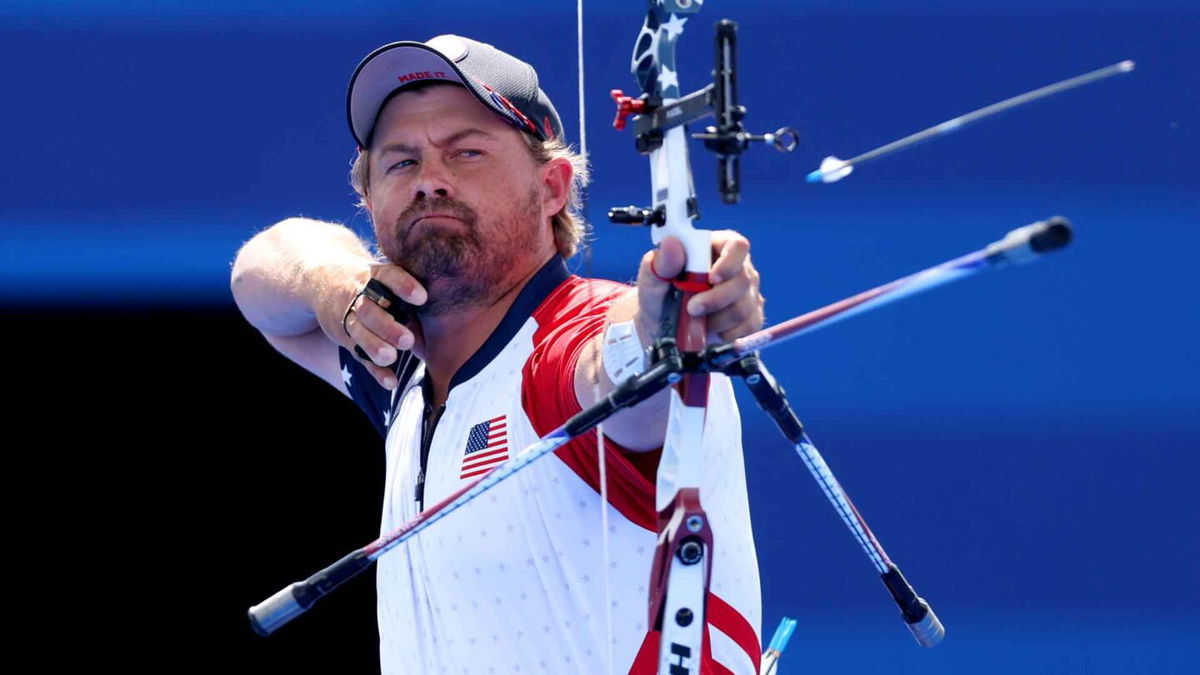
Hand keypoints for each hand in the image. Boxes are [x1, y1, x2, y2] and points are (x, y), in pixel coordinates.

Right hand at [325, 262, 426, 388]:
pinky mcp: (345, 338)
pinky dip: (375, 370)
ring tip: (392, 357)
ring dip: (375, 346)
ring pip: (358, 332)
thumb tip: (441, 335)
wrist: (324, 280)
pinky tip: (391, 382)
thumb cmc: (374, 284)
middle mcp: (359, 296)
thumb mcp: (387, 282)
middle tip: (407, 340)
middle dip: (387, 326)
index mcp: (374, 276)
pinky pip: (359, 355)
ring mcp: (349, 317)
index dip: (403, 286)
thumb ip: (411, 304)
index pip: (387, 276)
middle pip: (369, 310)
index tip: (422, 298)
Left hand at [635, 230, 763, 342]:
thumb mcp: (652, 276)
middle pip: (743, 280)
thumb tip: (672, 244)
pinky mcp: (751, 316)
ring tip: (696, 320)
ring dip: (717, 320)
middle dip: (716, 299)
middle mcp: (738, 268)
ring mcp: (747, 293)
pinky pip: (748, 327)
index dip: (729, 262)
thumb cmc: (659, 293)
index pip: (737, 246)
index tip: (711, 278)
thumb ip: (662, 261)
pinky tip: (710, 330)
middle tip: (692, 308)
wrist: (661, 324)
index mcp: (717, 247)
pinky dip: (726, 333)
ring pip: (744, 308)